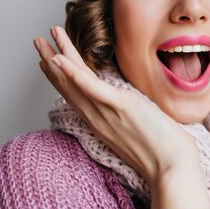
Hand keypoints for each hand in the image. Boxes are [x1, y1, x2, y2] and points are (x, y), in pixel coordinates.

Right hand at [34, 26, 209, 208]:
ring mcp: (106, 112)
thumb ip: (128, 116)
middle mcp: (97, 118)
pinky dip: (73, 72)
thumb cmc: (163, 152)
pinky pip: (91, 87)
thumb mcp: (139, 130)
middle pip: (67, 85)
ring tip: (42, 39)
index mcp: (100, 122)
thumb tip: (131, 105)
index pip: (75, 95)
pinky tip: (59, 58)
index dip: (59, 76)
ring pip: (73, 81)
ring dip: (56, 56)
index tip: (48, 61)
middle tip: (37, 42)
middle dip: (50, 61)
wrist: (172, 168)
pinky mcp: (119, 106)